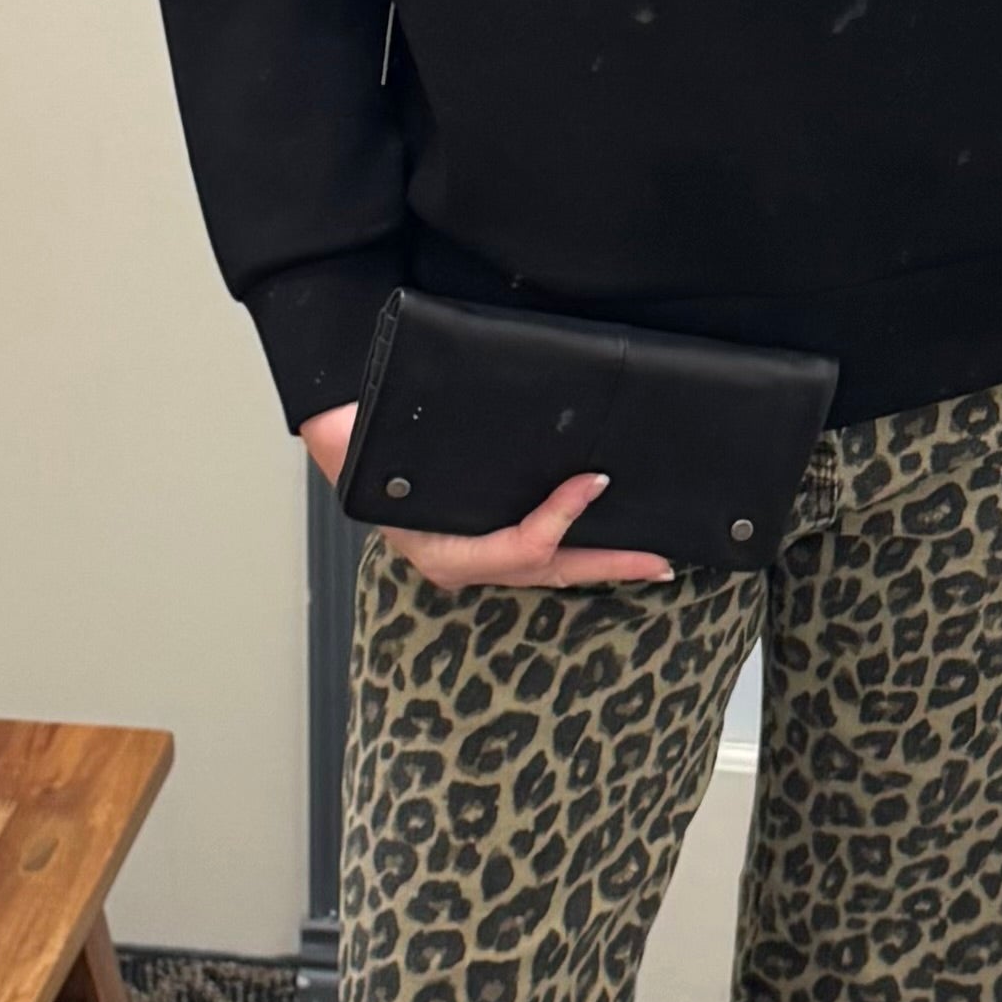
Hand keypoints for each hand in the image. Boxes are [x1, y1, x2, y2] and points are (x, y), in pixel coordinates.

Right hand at [299, 402, 676, 590]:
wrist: (343, 444)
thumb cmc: (359, 445)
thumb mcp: (365, 447)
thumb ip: (389, 446)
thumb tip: (393, 431)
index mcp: (438, 551)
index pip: (518, 547)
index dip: (561, 517)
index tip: (596, 480)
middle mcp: (461, 564)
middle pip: (549, 570)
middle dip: (607, 566)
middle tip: (657, 559)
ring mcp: (475, 559)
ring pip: (549, 568)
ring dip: (599, 562)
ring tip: (648, 558)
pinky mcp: (486, 545)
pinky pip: (539, 554)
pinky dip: (574, 547)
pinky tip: (605, 539)